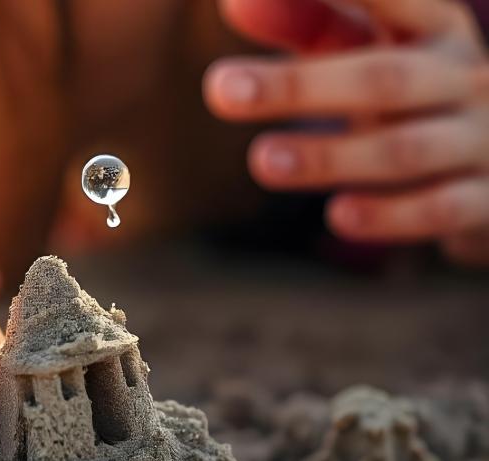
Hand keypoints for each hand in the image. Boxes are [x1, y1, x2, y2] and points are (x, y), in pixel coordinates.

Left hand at [205, 0, 488, 264]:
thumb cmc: (409, 90)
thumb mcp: (366, 50)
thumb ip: (306, 21)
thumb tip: (233, 1)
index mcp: (435, 28)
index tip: (248, 0)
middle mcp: (465, 77)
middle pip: (381, 78)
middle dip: (298, 85)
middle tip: (220, 89)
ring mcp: (482, 139)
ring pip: (405, 149)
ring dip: (330, 158)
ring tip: (262, 162)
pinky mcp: (487, 199)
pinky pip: (442, 208)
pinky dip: (392, 215)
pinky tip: (339, 217)